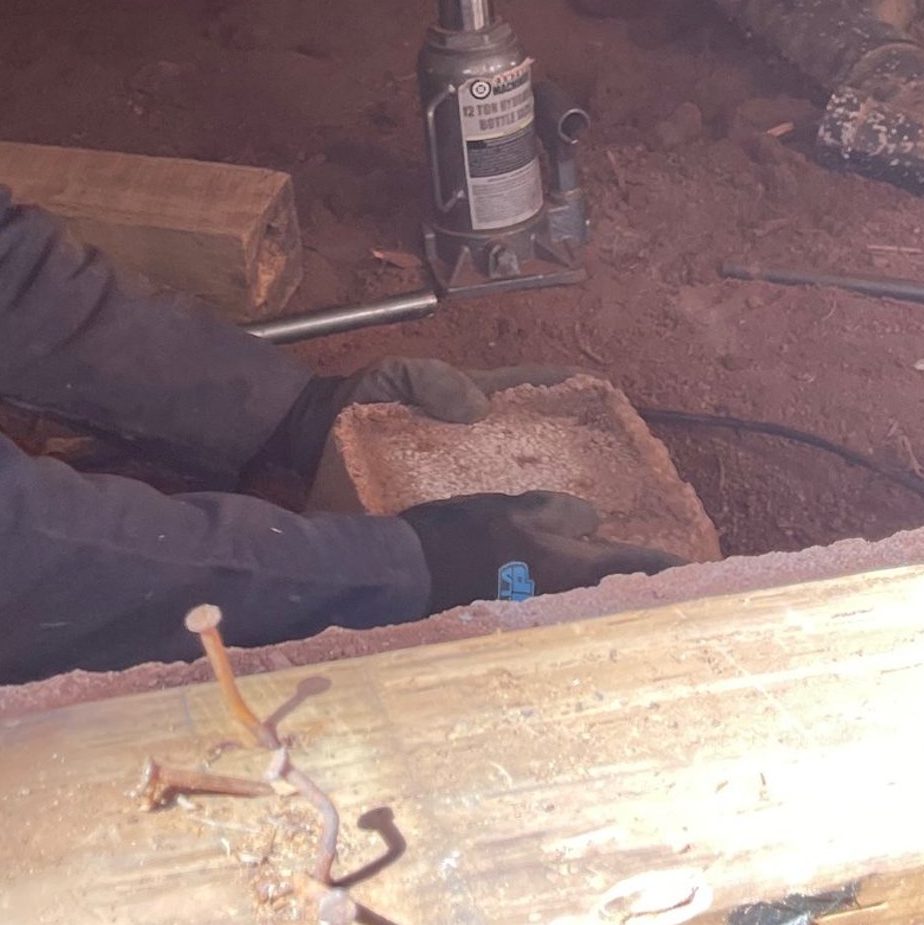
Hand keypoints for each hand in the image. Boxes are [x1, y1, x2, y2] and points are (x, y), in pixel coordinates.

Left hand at [246, 359, 580, 503]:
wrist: (310, 439)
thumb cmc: (353, 402)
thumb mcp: (393, 377)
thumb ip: (432, 380)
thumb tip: (479, 408)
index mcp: (465, 405)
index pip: (524, 393)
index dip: (561, 393)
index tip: (602, 399)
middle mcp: (469, 442)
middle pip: (531, 445)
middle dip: (570, 453)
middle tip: (613, 472)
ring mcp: (455, 474)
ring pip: (514, 485)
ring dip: (550, 501)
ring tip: (597, 518)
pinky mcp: (437, 506)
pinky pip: (481, 517)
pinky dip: (509, 530)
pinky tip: (537, 547)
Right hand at [399, 491, 673, 610]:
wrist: (407, 577)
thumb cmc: (461, 536)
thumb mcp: (514, 508)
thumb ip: (559, 513)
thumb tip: (593, 519)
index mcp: (572, 569)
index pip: (641, 570)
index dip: (674, 570)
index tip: (703, 573)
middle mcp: (565, 605)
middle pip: (623, 603)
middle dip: (649, 597)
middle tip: (675, 593)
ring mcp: (543, 624)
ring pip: (594, 615)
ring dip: (614, 607)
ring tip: (632, 600)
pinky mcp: (519, 631)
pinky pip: (564, 622)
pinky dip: (579, 614)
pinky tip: (575, 606)